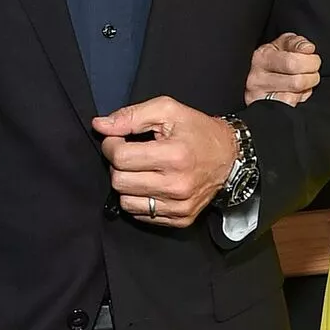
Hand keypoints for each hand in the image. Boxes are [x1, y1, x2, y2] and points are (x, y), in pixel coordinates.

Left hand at [93, 97, 238, 226]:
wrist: (230, 157)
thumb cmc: (198, 131)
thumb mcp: (168, 110)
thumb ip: (131, 116)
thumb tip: (100, 125)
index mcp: (174, 155)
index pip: (121, 158)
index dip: (111, 145)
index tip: (118, 139)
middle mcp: (176, 185)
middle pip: (119, 182)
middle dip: (117, 165)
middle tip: (129, 154)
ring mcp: (179, 206)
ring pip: (126, 202)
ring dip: (127, 184)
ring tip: (141, 170)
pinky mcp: (180, 219)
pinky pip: (142, 215)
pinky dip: (140, 199)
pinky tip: (151, 184)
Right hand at [244, 32, 319, 105]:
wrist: (253, 73)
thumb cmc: (273, 58)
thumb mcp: (283, 44)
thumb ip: (297, 43)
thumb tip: (308, 49)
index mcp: (262, 56)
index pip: (292, 62)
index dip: (311, 62)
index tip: (313, 59)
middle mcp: (257, 77)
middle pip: (296, 82)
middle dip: (312, 77)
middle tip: (312, 72)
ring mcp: (257, 96)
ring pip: (293, 97)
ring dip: (305, 90)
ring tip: (303, 83)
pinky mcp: (261, 108)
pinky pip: (288, 107)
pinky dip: (297, 100)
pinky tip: (296, 93)